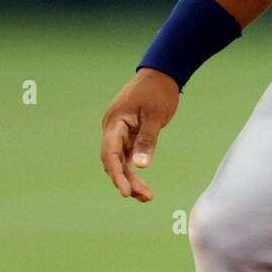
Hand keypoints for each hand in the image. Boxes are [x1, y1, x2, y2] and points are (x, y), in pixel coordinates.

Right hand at [100, 68, 179, 201]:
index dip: (117, 174)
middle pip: (114, 161)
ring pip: (120, 162)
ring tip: (147, 197)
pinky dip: (134, 171)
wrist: (161, 74)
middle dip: (126, 181)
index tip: (125, 192)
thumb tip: (140, 166)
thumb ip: (147, 140)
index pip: (110, 153)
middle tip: (146, 196)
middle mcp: (112, 129)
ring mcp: (119, 133)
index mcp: (115, 122)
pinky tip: (142, 187)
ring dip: (131, 179)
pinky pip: (127, 158)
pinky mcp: (128, 136)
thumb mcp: (155, 116)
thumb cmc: (158, 91)